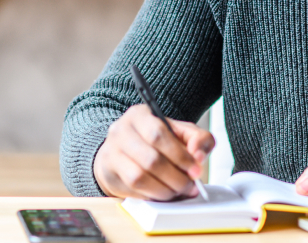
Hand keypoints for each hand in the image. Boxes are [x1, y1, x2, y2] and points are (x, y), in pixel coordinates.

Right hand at [93, 104, 213, 199]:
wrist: (125, 150)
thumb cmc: (156, 141)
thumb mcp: (180, 133)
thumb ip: (199, 138)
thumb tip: (199, 155)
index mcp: (140, 115)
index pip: (159, 134)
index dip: (180, 155)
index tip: (195, 169)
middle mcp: (121, 130)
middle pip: (151, 159)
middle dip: (176, 177)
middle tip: (190, 185)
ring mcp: (112, 151)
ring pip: (140, 176)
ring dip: (165, 189)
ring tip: (178, 191)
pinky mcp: (108, 171)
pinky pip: (132, 188)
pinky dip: (152, 194)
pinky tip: (163, 192)